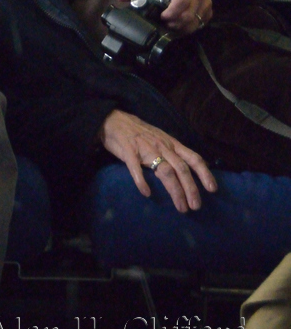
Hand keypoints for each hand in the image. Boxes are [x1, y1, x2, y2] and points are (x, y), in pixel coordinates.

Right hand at [99, 109, 216, 211]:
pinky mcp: (129, 152)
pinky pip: (136, 168)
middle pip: (181, 168)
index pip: (193, 158)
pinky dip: (142, 182)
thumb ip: (173, 152)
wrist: (114, 121)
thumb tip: (189, 170)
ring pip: (165, 171)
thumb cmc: (140, 132)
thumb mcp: (161, 138)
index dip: (204, 173)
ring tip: (181, 207)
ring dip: (175, 191)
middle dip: (191, 189)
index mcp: (171, 143)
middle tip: (196, 207)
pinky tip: (146, 193)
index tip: (213, 189)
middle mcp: (162, 146)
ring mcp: (145, 149)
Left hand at [116, 0, 213, 33]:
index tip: (162, 17)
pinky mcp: (210, 11)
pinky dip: (189, 29)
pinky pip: (200, 25)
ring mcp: (207, 2)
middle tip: (165, 24)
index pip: (182, 0)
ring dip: (181, 28)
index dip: (172, 12)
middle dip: (175, 23)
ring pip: (195, 22)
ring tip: (171, 27)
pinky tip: (180, 27)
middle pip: (189, 15)